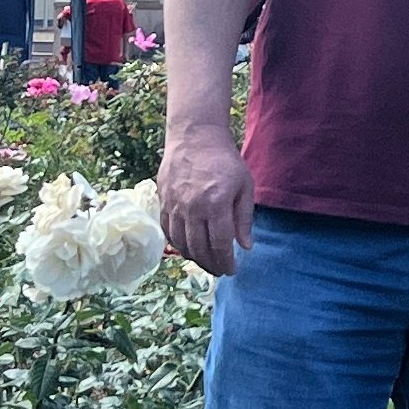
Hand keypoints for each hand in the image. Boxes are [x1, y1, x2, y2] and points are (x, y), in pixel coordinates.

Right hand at [159, 126, 255, 274]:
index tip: (232, 270)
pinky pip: (168, 232)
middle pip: (199, 248)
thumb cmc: (225, 160)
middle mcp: (192, 208)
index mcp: (216, 204)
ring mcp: (174, 206)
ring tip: (206, 262)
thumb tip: (246, 246)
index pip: (220, 244)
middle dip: (211, 264)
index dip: (226, 261)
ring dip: (194, 258)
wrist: (194, 137)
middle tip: (220, 270)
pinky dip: (178, 245)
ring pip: (182, 243)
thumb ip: (244, 218)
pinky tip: (188, 249)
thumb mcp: (244, 185)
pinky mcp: (163, 202)